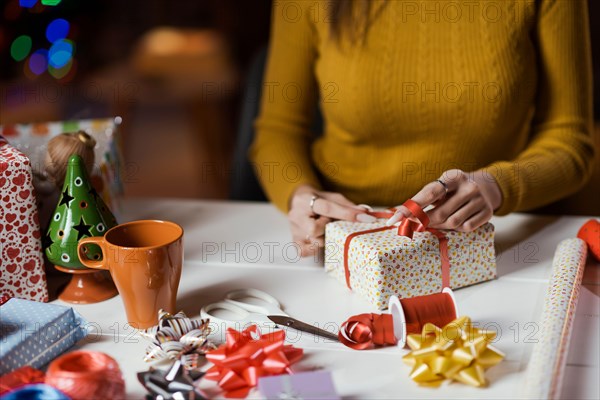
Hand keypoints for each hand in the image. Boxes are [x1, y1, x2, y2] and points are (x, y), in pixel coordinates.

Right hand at [289, 185, 375, 256]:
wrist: (299, 201)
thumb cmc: (318, 199)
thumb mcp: (332, 197)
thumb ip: (348, 206)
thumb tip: (366, 213)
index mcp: (305, 200)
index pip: (327, 208)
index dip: (347, 214)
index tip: (365, 218)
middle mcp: (296, 215)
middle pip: (315, 229)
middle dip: (329, 228)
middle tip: (331, 222)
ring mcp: (294, 230)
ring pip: (313, 242)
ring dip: (326, 238)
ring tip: (326, 230)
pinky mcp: (295, 241)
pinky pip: (304, 252)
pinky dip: (315, 250)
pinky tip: (321, 242)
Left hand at [387, 169, 501, 231]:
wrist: (484, 188)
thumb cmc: (452, 190)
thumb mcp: (440, 186)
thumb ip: (423, 198)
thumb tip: (400, 215)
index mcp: (453, 176)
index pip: (429, 193)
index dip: (412, 208)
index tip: (396, 218)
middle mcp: (469, 186)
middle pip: (440, 213)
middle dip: (425, 221)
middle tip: (416, 224)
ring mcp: (480, 199)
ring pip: (453, 223)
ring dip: (441, 226)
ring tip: (438, 221)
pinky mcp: (487, 212)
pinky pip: (465, 228)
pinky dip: (457, 229)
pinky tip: (456, 221)